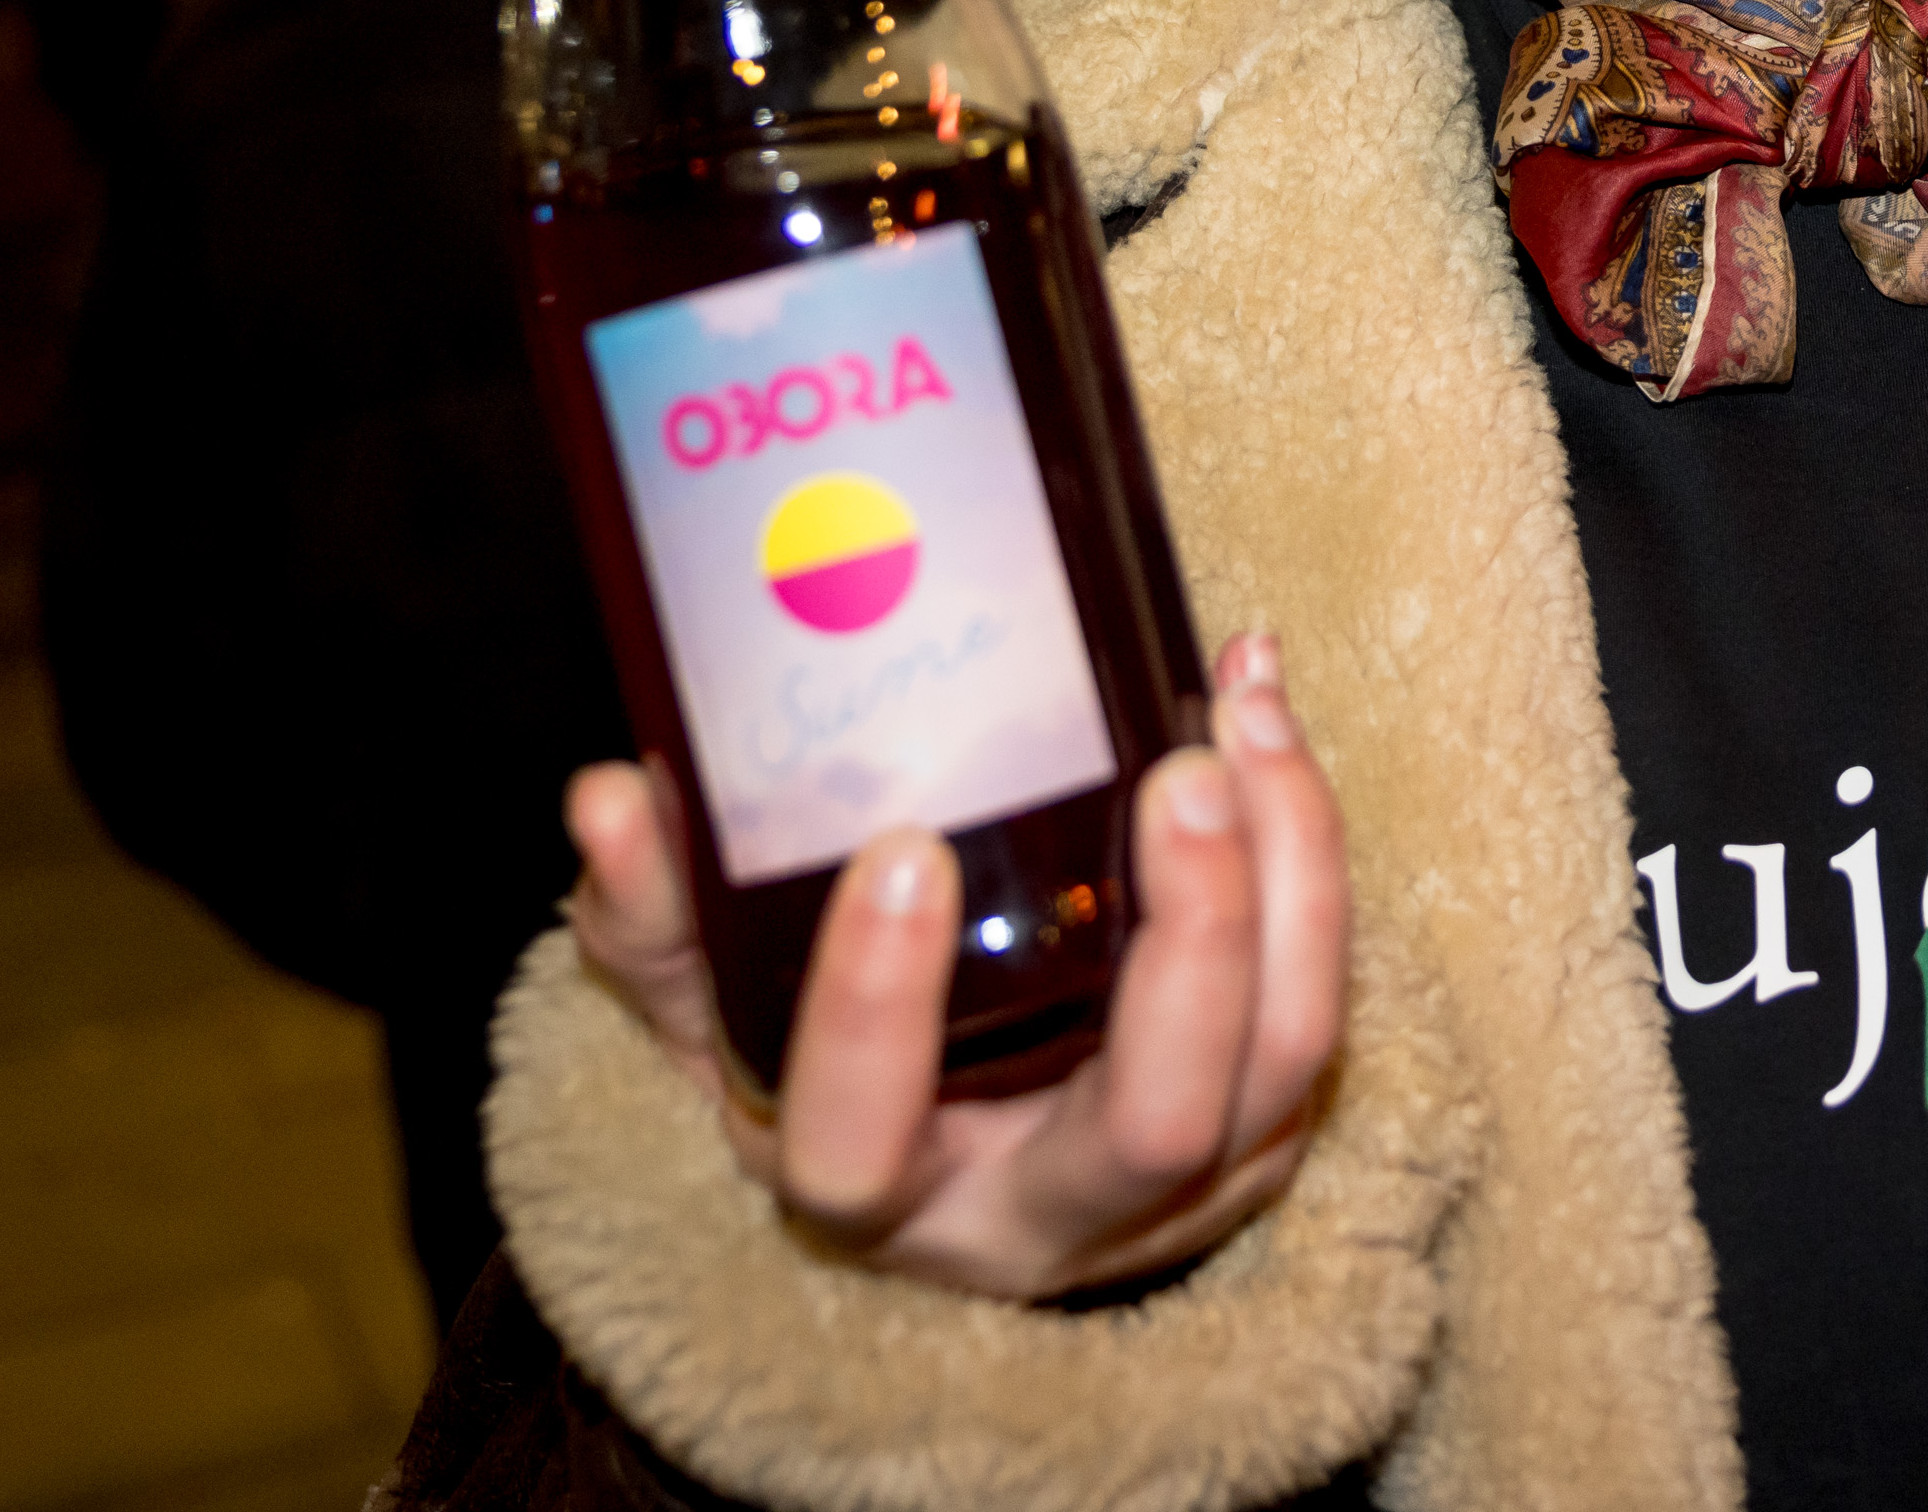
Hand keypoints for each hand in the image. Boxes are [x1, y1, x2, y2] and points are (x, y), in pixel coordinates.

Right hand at [562, 629, 1347, 1301]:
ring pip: (1280, 1058)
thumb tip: (607, 796)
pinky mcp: (1265, 1128)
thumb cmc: (823, 1068)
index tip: (900, 847)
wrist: (954, 1167)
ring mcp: (1180, 1188)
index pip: (862, 1148)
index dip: (877, 1014)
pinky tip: (1258, 710)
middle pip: (1154, 1123)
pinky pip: (1320, 1001)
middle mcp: (1042, 1219)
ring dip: (1287, 872)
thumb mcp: (712, 1017)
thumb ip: (659, 920)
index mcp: (876, 1199)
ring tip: (1237, 709)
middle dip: (1188, 939)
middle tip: (1175, 772)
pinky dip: (1311, 852)